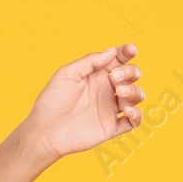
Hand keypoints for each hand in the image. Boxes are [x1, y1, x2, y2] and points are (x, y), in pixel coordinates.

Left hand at [24, 43, 143, 160]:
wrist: (45, 131)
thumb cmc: (52, 101)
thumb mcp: (67, 74)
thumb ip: (90, 61)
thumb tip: (112, 51)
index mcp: (97, 75)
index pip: (118, 60)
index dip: (127, 52)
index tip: (131, 50)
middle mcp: (106, 90)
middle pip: (132, 75)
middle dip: (130, 72)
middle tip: (114, 77)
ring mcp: (111, 108)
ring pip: (136, 96)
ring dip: (134, 91)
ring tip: (119, 92)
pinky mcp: (112, 127)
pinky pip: (134, 121)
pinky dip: (137, 114)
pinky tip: (126, 111)